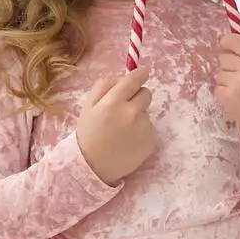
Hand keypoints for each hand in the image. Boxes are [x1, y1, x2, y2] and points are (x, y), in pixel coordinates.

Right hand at [76, 66, 156, 185]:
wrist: (93, 167)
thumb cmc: (89, 134)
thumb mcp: (88, 105)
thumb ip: (105, 85)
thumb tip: (127, 74)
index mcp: (114, 102)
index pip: (134, 80)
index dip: (140, 74)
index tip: (143, 72)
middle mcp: (132, 113)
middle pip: (146, 93)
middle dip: (137, 97)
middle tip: (123, 110)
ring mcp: (144, 128)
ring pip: (146, 112)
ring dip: (138, 116)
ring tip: (122, 130)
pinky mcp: (151, 141)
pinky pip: (149, 128)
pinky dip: (141, 132)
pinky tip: (128, 141)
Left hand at [215, 29, 239, 151]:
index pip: (234, 41)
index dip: (228, 43)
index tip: (228, 48)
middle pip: (224, 57)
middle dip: (230, 65)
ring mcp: (237, 83)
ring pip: (219, 73)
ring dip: (227, 80)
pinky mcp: (228, 97)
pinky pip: (217, 87)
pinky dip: (224, 93)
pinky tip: (237, 99)